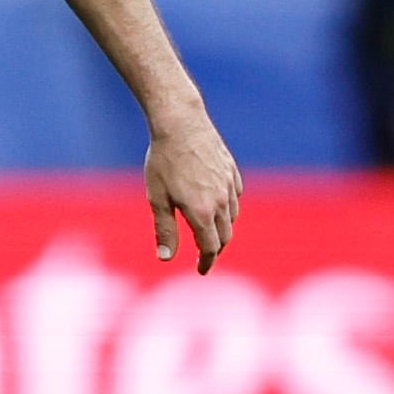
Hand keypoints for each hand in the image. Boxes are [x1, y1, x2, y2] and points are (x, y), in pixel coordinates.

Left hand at [144, 103, 240, 273]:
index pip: (210, 248)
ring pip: (232, 217)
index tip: (201, 270)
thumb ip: (164, 230)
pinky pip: (235, 197)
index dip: (206, 262)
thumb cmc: (163, 161)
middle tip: (204, 255)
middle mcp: (221, 201)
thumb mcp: (157, 198)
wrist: (180, 123)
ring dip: (223, 229)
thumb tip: (165, 258)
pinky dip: (229, 208)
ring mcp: (229, 185)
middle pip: (224, 236)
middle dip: (215, 249)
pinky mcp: (232, 171)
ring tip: (210, 232)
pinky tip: (219, 206)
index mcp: (201, 212)